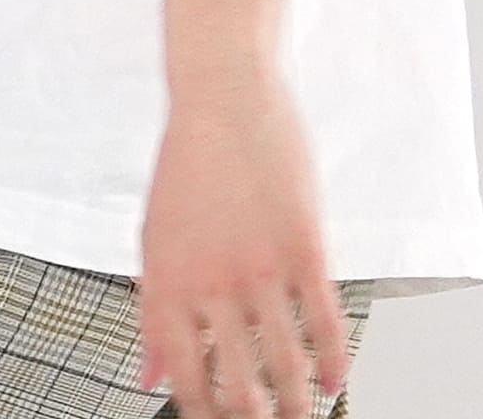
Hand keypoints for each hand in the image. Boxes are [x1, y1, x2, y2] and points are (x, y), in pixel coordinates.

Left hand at [136, 70, 348, 418]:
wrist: (222, 95)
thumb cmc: (186, 164)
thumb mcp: (153, 236)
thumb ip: (151, 310)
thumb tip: (148, 378)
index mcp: (166, 282)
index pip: (184, 381)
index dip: (203, 416)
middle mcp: (210, 284)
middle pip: (240, 389)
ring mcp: (260, 266)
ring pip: (287, 367)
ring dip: (296, 405)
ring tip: (300, 416)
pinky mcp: (304, 245)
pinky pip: (325, 323)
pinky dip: (332, 363)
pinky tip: (333, 381)